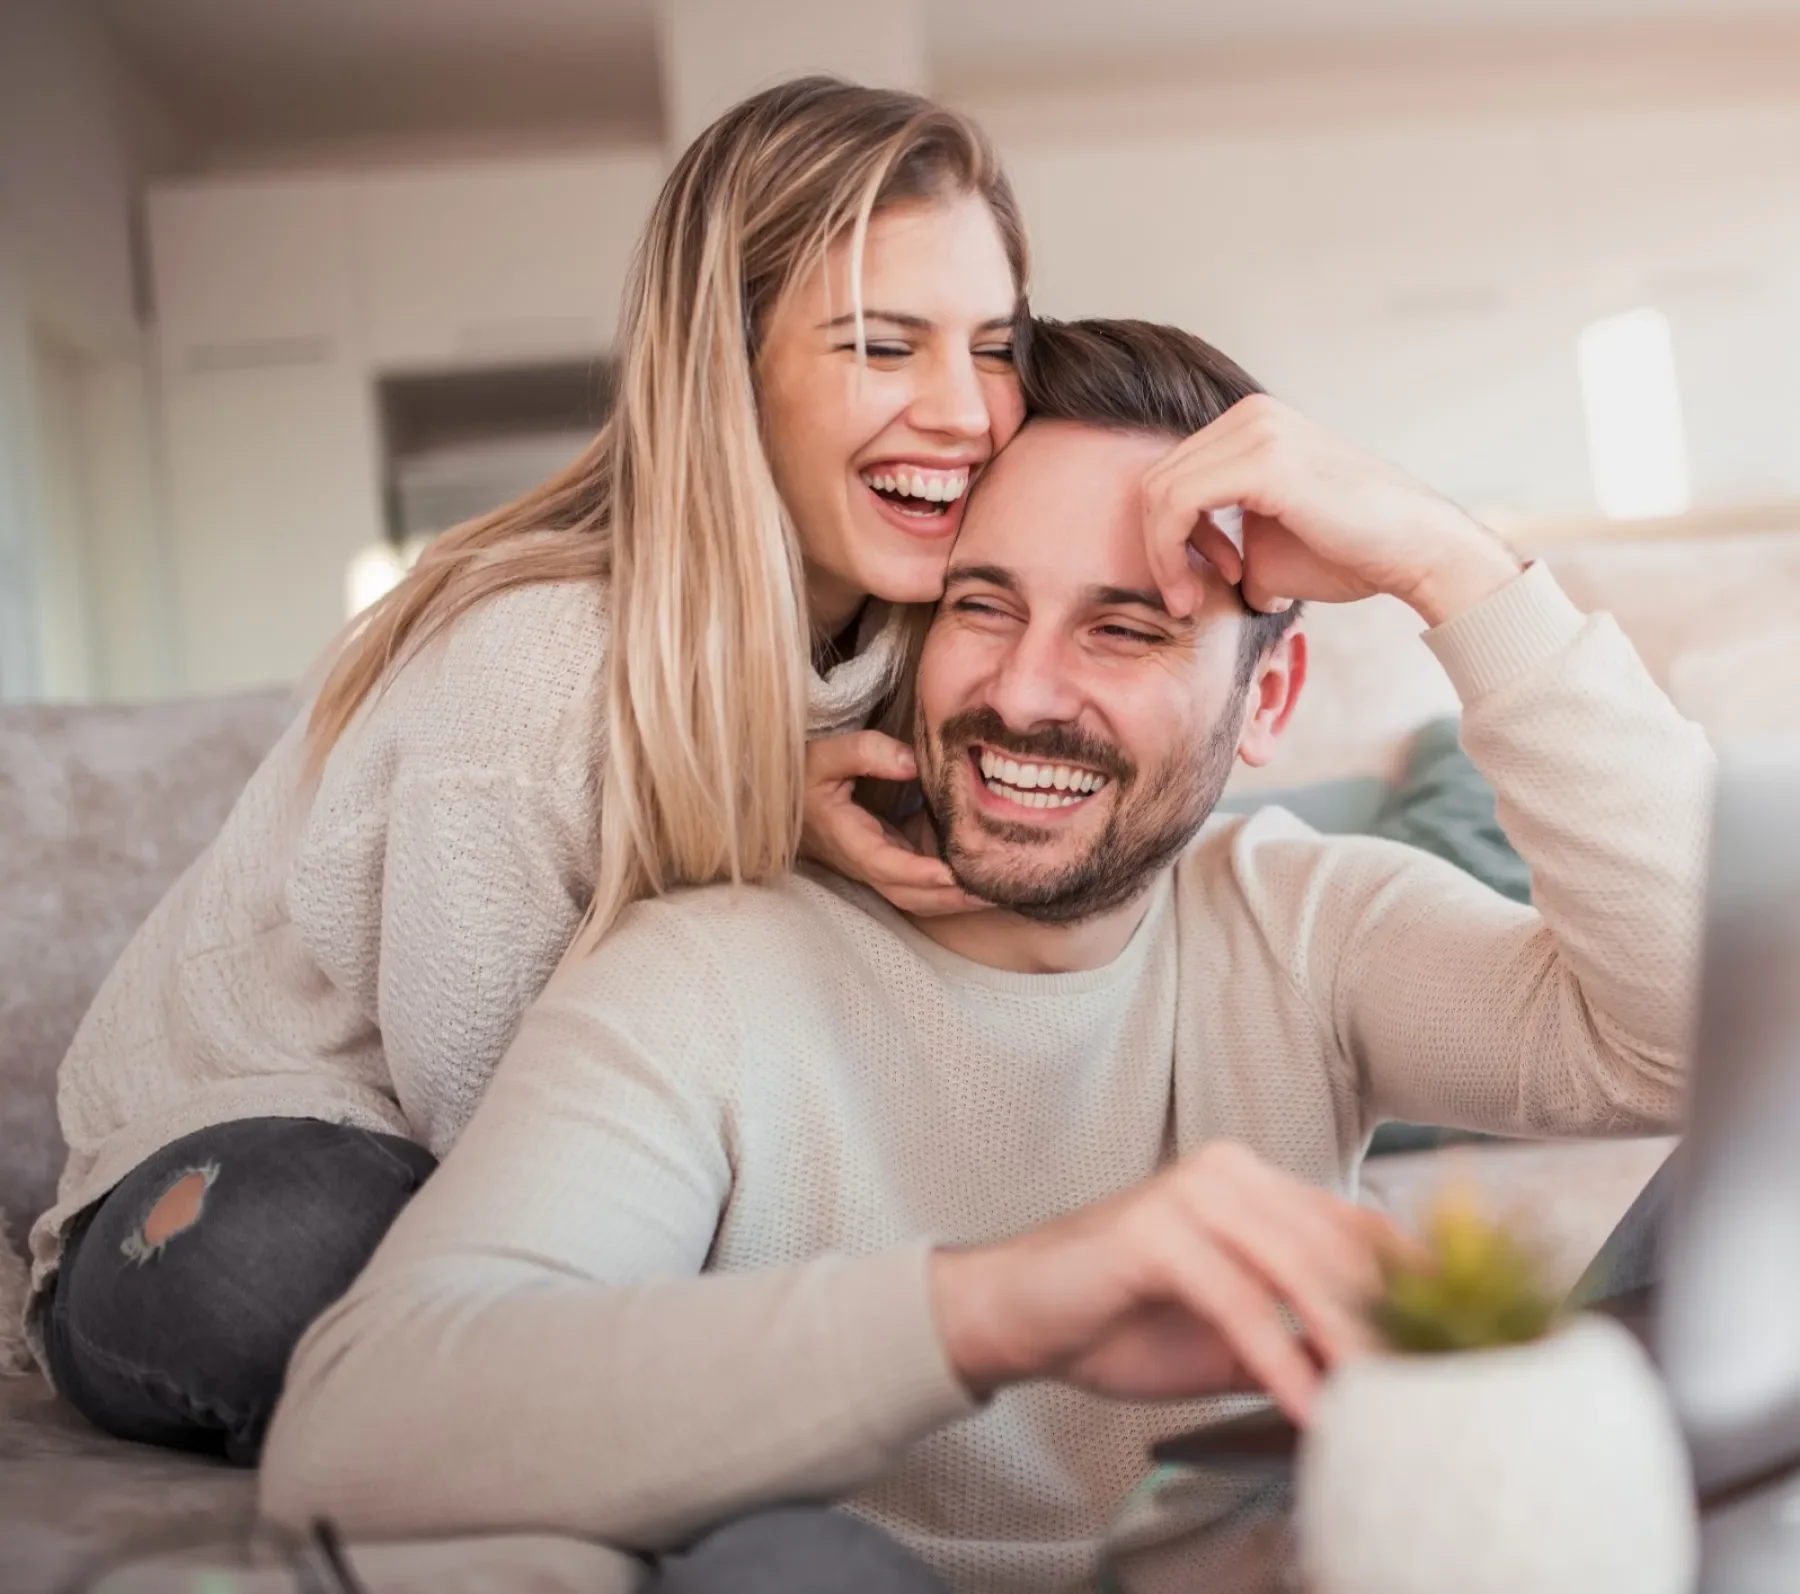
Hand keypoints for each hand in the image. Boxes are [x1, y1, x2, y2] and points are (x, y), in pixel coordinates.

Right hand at [802, 731, 982, 916]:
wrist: (784, 798)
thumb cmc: (804, 775)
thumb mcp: (825, 756)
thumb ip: (867, 753)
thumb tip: (912, 762)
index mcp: (847, 839)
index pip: (886, 864)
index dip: (918, 873)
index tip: (952, 874)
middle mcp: (863, 862)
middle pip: (908, 894)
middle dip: (948, 899)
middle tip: (992, 892)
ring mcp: (875, 866)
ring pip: (915, 897)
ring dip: (952, 900)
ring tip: (994, 892)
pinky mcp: (886, 860)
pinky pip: (918, 884)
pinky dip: (947, 887)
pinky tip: (977, 877)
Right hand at [930, 1141, 1410, 1424]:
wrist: (1014, 1316)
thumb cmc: (1116, 1320)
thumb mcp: (1228, 1339)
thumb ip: (1297, 1345)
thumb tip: (1380, 1387)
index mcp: (1251, 1182)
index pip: (1356, 1225)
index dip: (1415, 1283)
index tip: (1468, 1340)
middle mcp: (1228, 1172)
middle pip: (1339, 1248)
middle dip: (1393, 1324)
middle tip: (1441, 1387)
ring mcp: (1190, 1193)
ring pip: (1300, 1269)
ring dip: (1350, 1344)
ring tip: (1391, 1405)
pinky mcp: (1155, 1231)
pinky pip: (1240, 1302)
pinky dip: (1282, 1361)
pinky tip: (1310, 1408)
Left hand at [1141, 395, 1521, 626]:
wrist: (1416, 552)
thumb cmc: (1349, 553)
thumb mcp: (1266, 544)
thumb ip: (1219, 542)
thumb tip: (1182, 573)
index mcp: (1250, 425)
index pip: (1172, 475)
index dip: (1169, 537)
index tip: (1199, 581)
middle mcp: (1250, 415)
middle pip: (1157, 480)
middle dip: (1161, 547)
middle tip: (1185, 596)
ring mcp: (1257, 430)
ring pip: (1159, 491)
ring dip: (1164, 555)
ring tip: (1192, 597)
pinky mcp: (1262, 460)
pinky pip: (1177, 502)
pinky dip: (1173, 550)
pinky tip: (1211, 582)